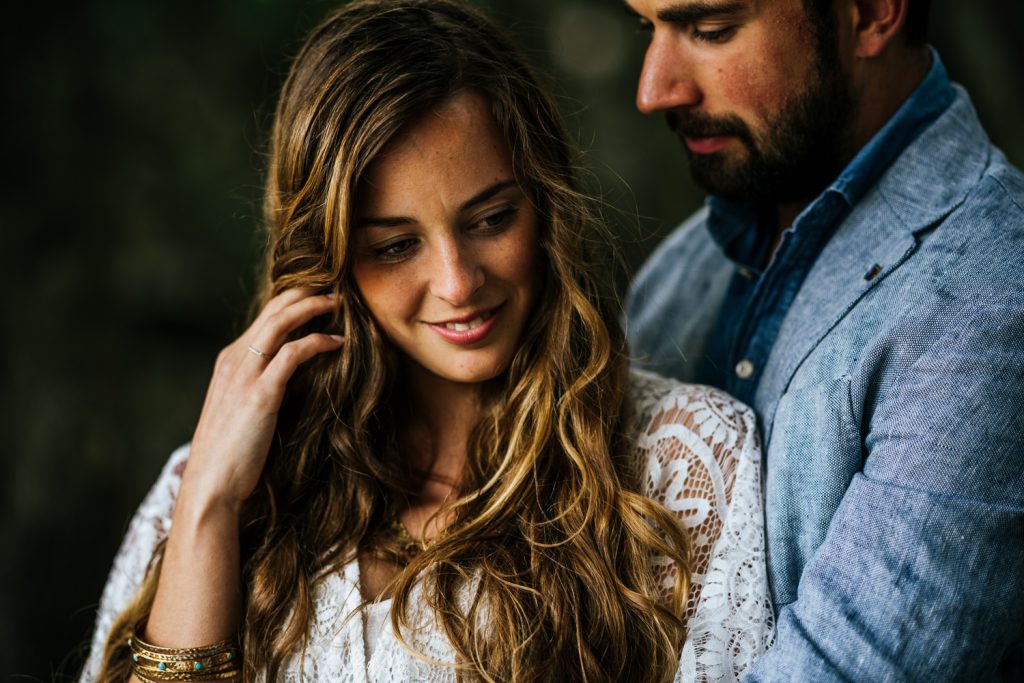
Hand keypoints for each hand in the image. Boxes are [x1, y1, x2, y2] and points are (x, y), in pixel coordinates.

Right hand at [181, 288, 343, 511]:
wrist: (211, 486)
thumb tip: (291, 382)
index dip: (291, 302)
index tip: (318, 296)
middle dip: (304, 293)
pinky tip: (339, 342)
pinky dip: (318, 341)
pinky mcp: (261, 393)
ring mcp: (245, 375)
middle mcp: (234, 361)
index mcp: (228, 363)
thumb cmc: (230, 456)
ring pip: (281, 322)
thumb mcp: (242, 412)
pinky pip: (293, 353)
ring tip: (340, 301)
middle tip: (334, 286)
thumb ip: (260, 389)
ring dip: (313, 306)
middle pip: (272, 310)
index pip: (263, 318)